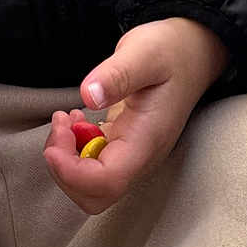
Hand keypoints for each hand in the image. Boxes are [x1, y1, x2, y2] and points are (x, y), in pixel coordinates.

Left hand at [43, 17, 229, 214]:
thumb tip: (88, 96)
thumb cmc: (170, 51)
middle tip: (60, 125)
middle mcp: (140, 158)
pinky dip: (74, 150)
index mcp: (146, 141)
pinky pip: (94, 167)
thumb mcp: (143, 52)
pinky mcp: (124, 147)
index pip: (107, 182)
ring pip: (92, 186)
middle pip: (95, 195)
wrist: (192, 53)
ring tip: (65, 119)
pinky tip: (76, 119)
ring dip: (67, 160)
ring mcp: (132, 155)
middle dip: (65, 169)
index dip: (73, 173)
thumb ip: (117, 74)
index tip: (55, 142)